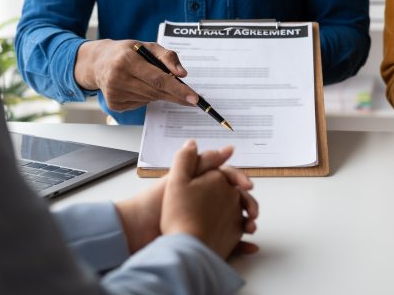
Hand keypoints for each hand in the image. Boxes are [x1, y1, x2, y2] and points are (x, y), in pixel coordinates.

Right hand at [74, 39, 197, 110]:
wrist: (98, 62)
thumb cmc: (126, 52)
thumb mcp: (147, 46)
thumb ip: (168, 57)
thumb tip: (183, 74)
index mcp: (126, 60)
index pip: (159, 79)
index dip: (178, 89)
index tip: (194, 98)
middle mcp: (118, 78)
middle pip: (157, 92)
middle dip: (176, 95)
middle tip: (191, 97)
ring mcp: (114, 93)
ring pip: (150, 98)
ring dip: (158, 93)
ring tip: (150, 80)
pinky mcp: (114, 104)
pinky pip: (141, 104)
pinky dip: (146, 97)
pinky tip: (137, 86)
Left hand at [115, 143, 257, 253]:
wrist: (141, 232)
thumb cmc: (157, 203)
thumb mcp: (179, 177)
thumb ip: (200, 161)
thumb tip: (224, 147)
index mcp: (200, 183)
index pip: (227, 177)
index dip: (240, 179)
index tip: (248, 185)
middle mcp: (205, 201)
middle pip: (235, 198)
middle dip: (248, 203)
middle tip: (252, 210)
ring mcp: (207, 220)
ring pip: (236, 219)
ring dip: (247, 222)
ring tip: (250, 227)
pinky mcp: (207, 239)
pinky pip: (230, 240)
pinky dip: (242, 243)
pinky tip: (249, 246)